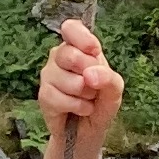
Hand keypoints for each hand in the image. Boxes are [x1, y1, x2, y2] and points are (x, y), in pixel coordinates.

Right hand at [39, 19, 123, 133]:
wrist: (89, 131)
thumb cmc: (101, 102)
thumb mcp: (114, 87)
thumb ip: (107, 77)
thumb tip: (89, 74)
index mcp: (78, 47)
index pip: (71, 28)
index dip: (82, 38)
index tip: (94, 52)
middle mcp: (60, 57)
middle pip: (70, 55)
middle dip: (89, 76)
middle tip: (93, 86)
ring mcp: (49, 75)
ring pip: (69, 81)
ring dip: (85, 96)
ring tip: (86, 99)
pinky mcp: (43, 95)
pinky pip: (61, 98)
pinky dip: (77, 107)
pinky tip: (79, 109)